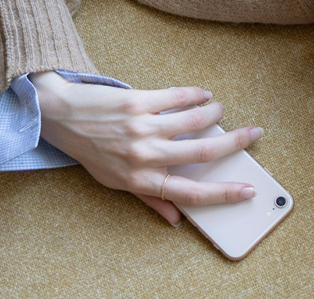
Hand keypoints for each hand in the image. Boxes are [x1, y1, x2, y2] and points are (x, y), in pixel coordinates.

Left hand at [30, 71, 261, 225]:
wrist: (58, 115)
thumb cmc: (88, 149)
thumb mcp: (115, 181)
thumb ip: (149, 198)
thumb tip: (176, 219)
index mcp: (140, 180)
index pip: (191, 193)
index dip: (223, 194)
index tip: (247, 191)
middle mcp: (143, 156)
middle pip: (202, 152)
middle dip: (235, 143)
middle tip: (254, 134)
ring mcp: (141, 127)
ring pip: (194, 120)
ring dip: (214, 113)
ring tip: (220, 110)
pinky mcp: (138, 102)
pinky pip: (177, 97)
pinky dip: (196, 95)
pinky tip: (204, 94)